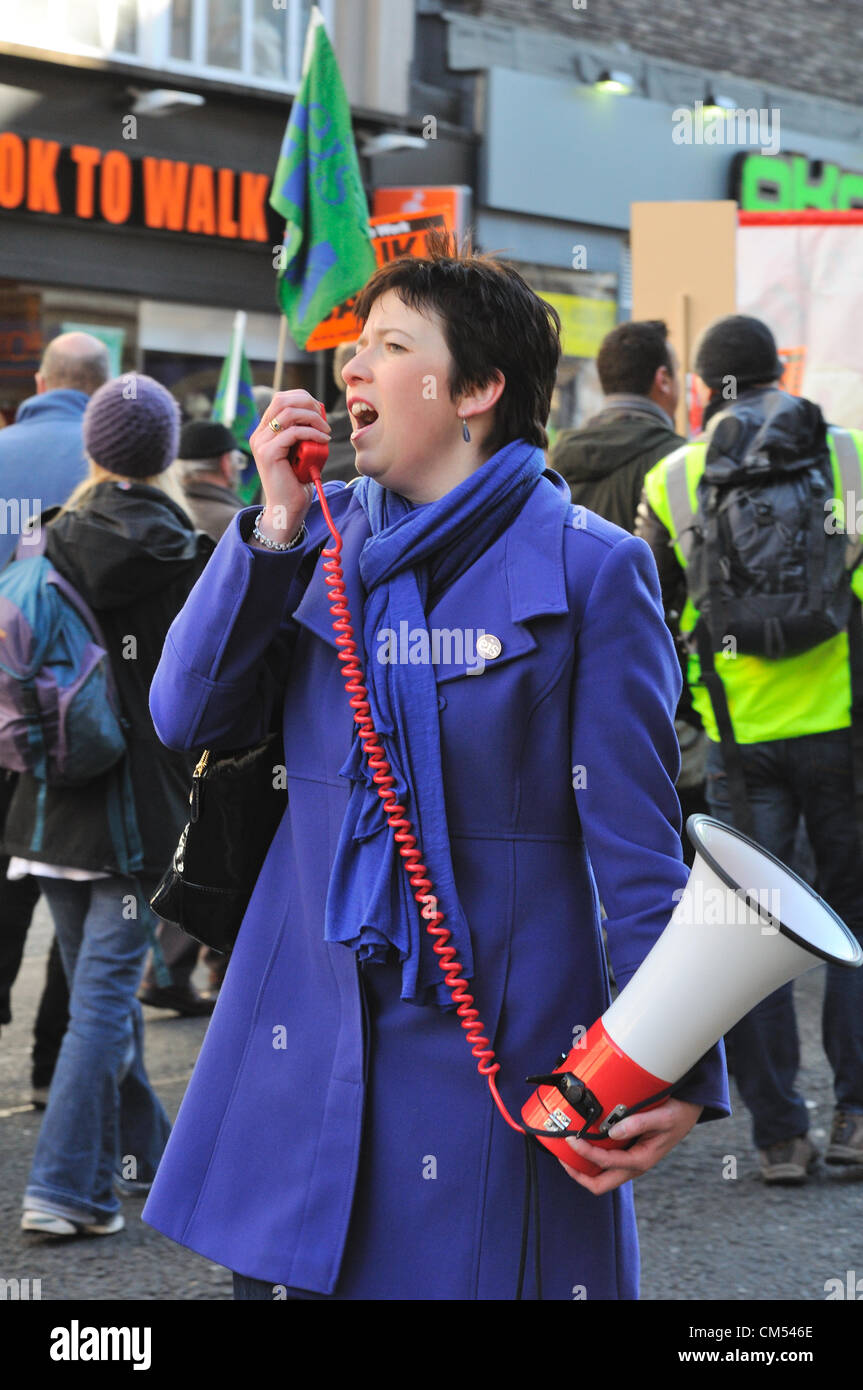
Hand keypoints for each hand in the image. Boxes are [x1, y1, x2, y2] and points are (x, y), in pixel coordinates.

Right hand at [249, 390, 331, 539]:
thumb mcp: (302, 449)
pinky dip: (312, 433)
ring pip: (288, 413)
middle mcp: (259, 434)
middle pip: (282, 400)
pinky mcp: (268, 453)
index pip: (281, 399)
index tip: (320, 411)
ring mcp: (261, 443)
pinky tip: (323, 441)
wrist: (288, 507)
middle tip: (324, 420)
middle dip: (308, 404)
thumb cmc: (298, 480)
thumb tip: (318, 411)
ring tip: (325, 432)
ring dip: (312, 419)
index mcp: (265, 431)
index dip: (303, 398)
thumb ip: (303, 431)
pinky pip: (293, 433)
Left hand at [558, 1098, 702, 1194]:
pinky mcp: (628, 1154)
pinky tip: (583, 1142)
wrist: (687, 1112)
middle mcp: (634, 1165)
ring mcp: (630, 1161)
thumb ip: (638, 1123)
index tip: (571, 1139)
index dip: (585, 1154)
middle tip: (561, 1156)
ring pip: (601, 1176)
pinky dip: (591, 1157)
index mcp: (641, 1160)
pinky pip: (606, 1163)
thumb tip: (612, 1131)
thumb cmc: (676, 1114)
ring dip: (582, 1167)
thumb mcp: (661, 1117)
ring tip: (566, 1151)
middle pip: (600, 1184)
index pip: (606, 1163)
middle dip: (578, 1174)